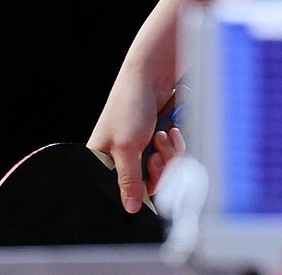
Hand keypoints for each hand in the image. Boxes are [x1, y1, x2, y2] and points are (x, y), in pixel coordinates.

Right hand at [87, 65, 181, 213]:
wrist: (152, 74)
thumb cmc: (129, 105)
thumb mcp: (127, 147)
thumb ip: (128, 180)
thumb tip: (128, 207)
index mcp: (104, 160)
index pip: (121, 191)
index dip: (138, 190)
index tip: (147, 181)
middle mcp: (124, 156)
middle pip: (149, 181)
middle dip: (159, 167)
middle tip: (154, 152)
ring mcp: (144, 147)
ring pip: (166, 168)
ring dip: (169, 152)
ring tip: (161, 133)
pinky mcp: (160, 138)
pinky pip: (175, 153)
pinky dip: (177, 143)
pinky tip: (171, 128)